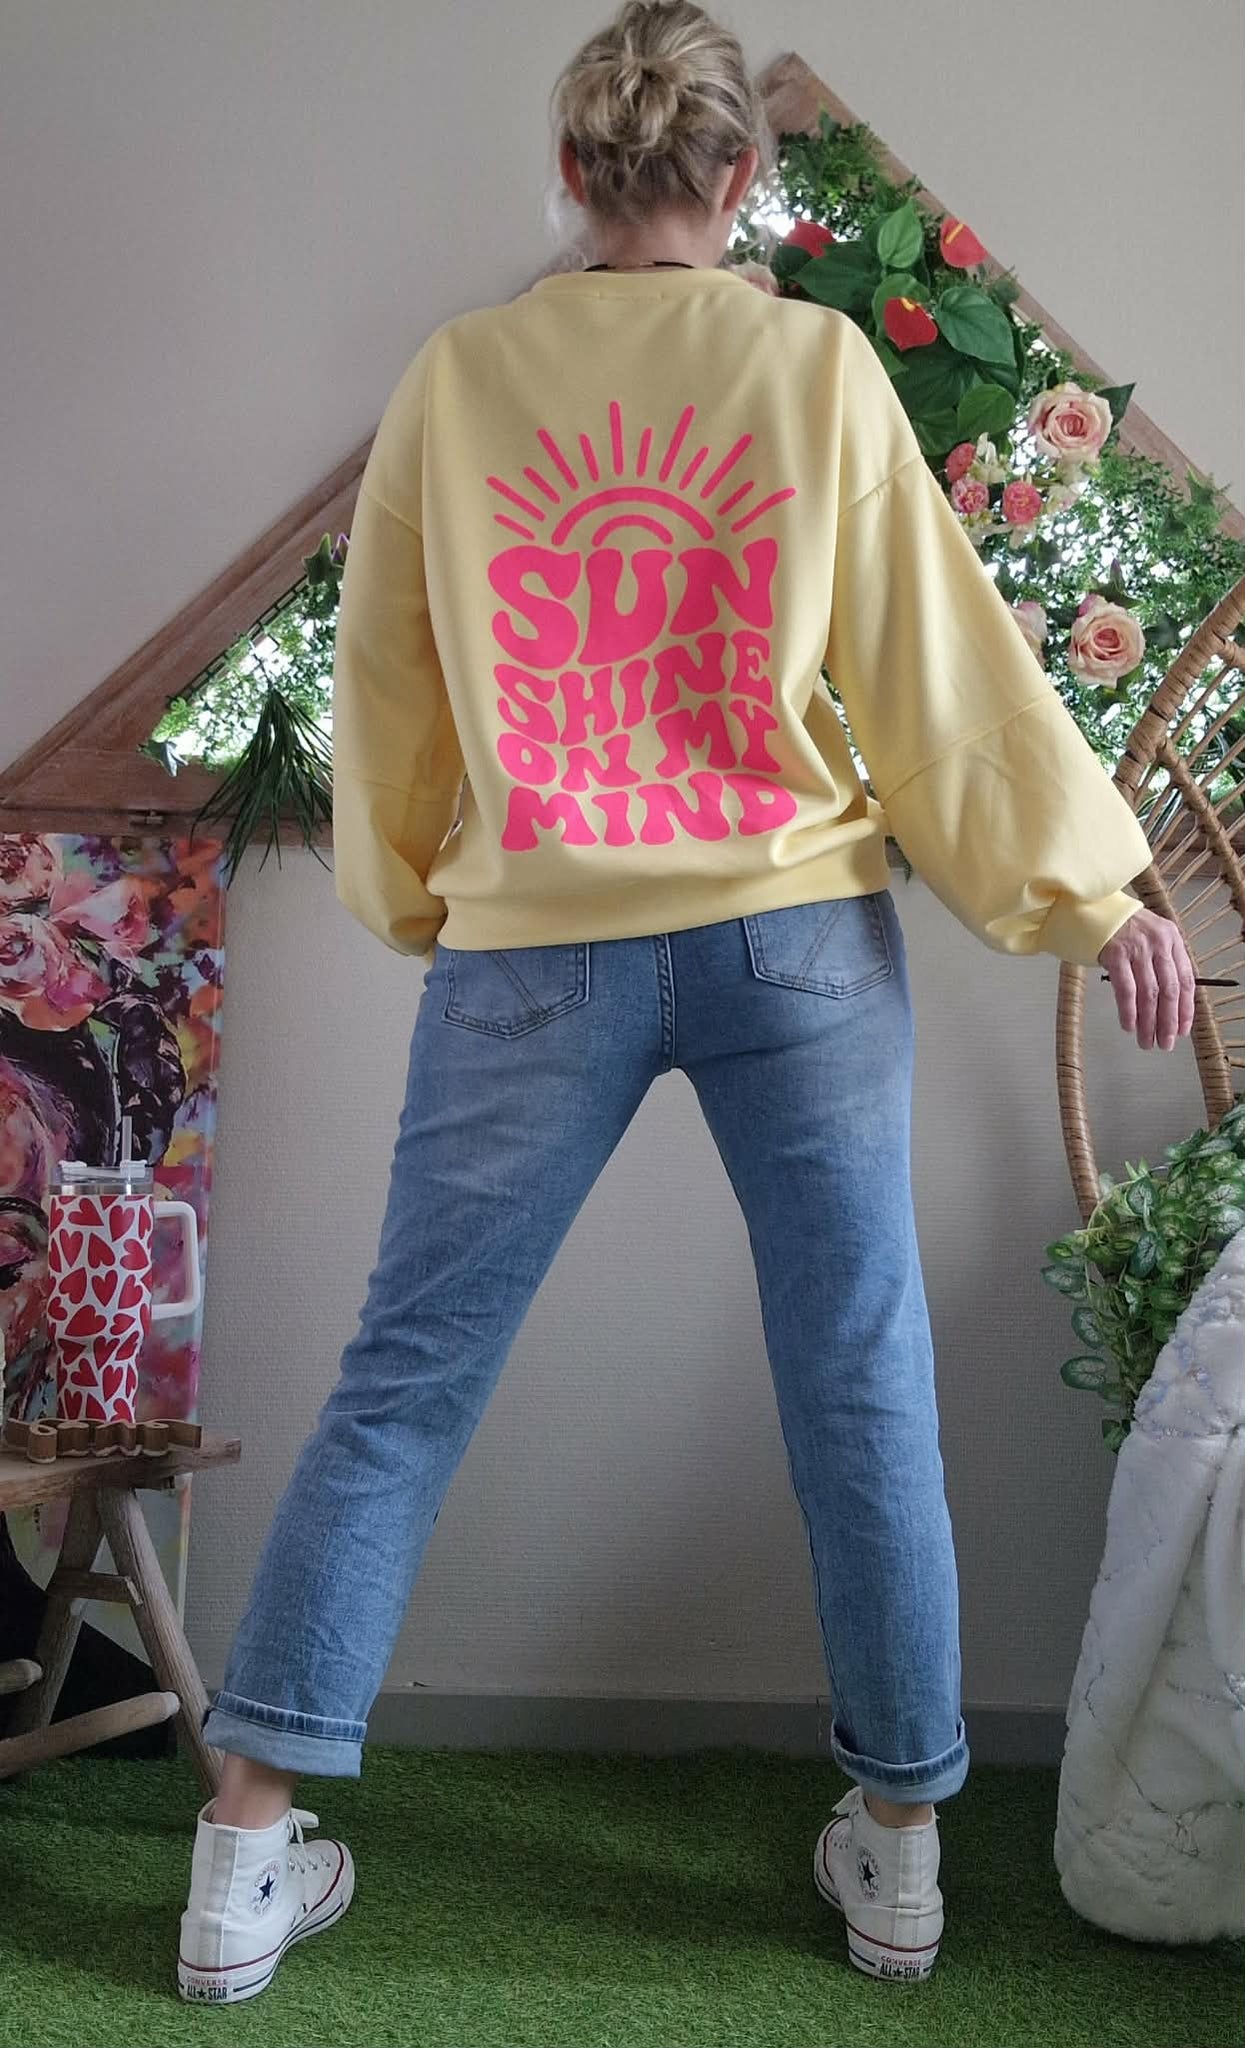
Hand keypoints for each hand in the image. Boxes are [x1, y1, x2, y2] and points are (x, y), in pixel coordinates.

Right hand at [1098, 908, 1195, 1050]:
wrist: (1093, 908)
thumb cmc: (1122, 927)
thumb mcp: (1151, 938)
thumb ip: (1163, 963)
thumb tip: (1171, 1004)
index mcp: (1172, 939)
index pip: (1186, 980)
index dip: (1185, 1009)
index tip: (1182, 1030)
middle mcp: (1158, 943)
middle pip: (1169, 990)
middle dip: (1168, 1022)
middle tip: (1165, 1042)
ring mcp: (1137, 948)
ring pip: (1149, 994)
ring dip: (1149, 1022)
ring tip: (1147, 1040)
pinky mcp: (1116, 954)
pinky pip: (1126, 990)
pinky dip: (1129, 1011)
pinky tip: (1130, 1025)